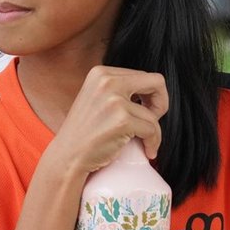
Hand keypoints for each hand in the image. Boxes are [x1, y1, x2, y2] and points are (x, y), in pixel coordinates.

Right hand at [48, 65, 167, 174]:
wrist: (67, 157)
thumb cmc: (84, 133)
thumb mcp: (96, 98)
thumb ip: (118, 89)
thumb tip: (151, 92)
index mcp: (100, 73)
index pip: (142, 75)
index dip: (149, 95)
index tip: (144, 111)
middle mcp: (107, 81)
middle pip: (156, 82)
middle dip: (161, 103)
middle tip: (153, 121)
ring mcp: (114, 100)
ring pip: (153, 114)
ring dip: (154, 132)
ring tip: (145, 143)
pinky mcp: (122, 120)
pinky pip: (152, 130)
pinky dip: (153, 143)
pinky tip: (147, 151)